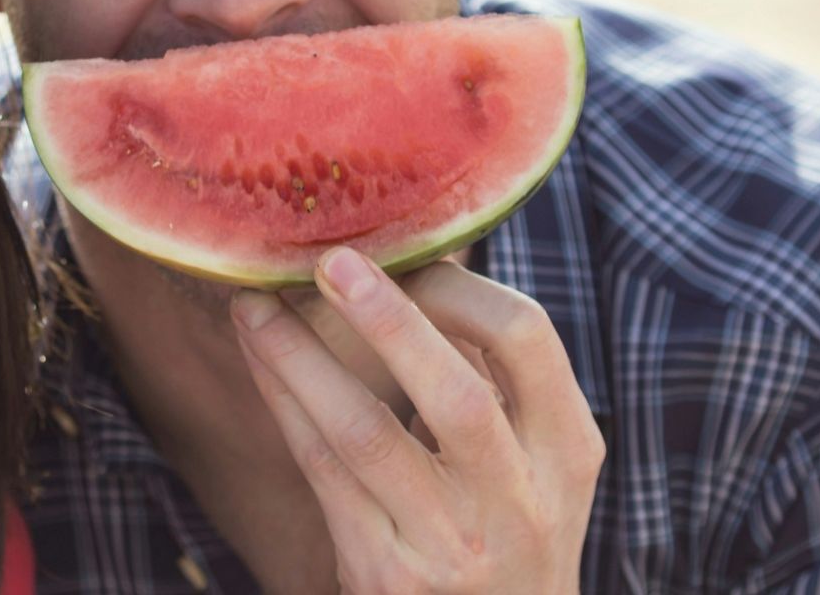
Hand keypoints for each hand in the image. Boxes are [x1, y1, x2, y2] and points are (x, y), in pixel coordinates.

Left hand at [231, 250, 602, 593]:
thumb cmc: (505, 528)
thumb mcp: (536, 461)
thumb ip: (494, 378)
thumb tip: (418, 259)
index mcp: (566, 450)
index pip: (527, 341)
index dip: (457, 288)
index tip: (398, 257)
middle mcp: (518, 501)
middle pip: (455, 395)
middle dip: (386, 320)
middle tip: (327, 261)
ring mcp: (449, 544)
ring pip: (364, 434)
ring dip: (299, 358)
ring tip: (253, 303)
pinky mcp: (385, 573)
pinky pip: (321, 471)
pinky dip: (284, 403)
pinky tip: (259, 359)